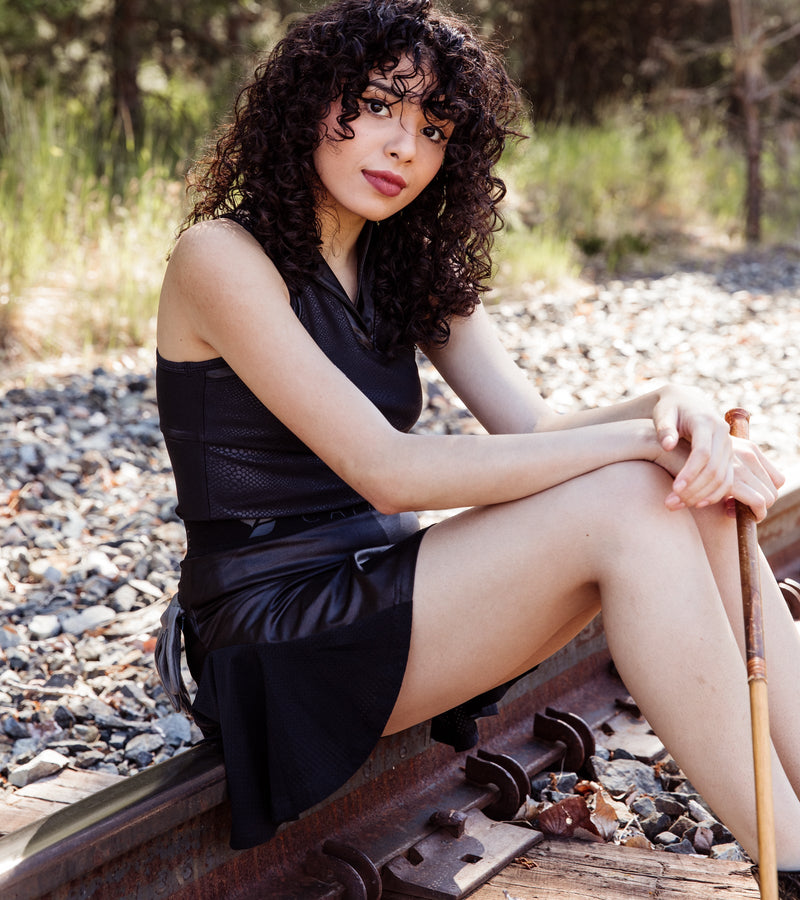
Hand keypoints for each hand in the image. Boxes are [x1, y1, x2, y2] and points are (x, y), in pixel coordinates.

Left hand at [651, 386, 783, 520]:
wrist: (686, 402)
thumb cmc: (669, 409)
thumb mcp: (662, 414)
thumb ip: (664, 428)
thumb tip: (667, 444)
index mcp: (706, 422)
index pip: (703, 453)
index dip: (690, 473)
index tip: (674, 489)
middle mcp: (722, 435)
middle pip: (714, 469)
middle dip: (693, 489)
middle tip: (670, 503)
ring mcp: (728, 447)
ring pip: (723, 478)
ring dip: (702, 496)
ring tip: (676, 506)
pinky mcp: (729, 457)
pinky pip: (728, 481)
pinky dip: (714, 495)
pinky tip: (695, 504)